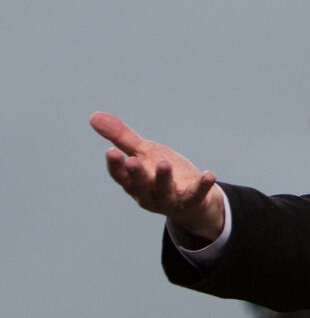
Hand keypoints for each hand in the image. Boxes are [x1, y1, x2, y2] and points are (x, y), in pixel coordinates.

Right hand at [90, 111, 225, 240]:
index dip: (115, 166)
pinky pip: (196, 195)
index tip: (110, 152)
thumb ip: (121, 137)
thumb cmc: (161, 173)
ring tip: (164, 163)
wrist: (192, 199)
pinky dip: (202, 186)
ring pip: (164, 191)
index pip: (120, 176)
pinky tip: (209, 174)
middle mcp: (148, 194)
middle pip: (139, 185)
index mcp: (134, 182)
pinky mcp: (191, 201)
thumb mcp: (143, 152)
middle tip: (132, 161)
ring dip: (163, 178)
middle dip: (136, 174)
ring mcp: (169, 199)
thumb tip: (93, 116)